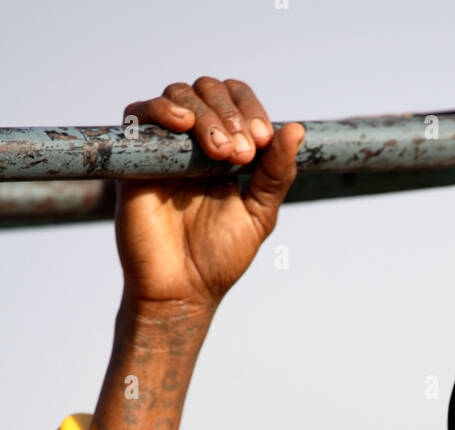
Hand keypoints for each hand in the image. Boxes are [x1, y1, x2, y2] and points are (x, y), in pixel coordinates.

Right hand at [117, 77, 304, 311]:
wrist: (183, 290)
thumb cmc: (220, 258)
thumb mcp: (259, 214)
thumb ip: (276, 175)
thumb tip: (296, 129)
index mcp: (224, 149)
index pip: (236, 101)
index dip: (249, 109)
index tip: (262, 141)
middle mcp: (192, 142)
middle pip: (208, 90)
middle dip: (229, 114)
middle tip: (241, 154)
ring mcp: (163, 148)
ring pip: (178, 96)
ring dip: (204, 113)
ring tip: (220, 151)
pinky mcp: (135, 158)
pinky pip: (138, 114)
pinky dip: (160, 110)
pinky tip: (182, 125)